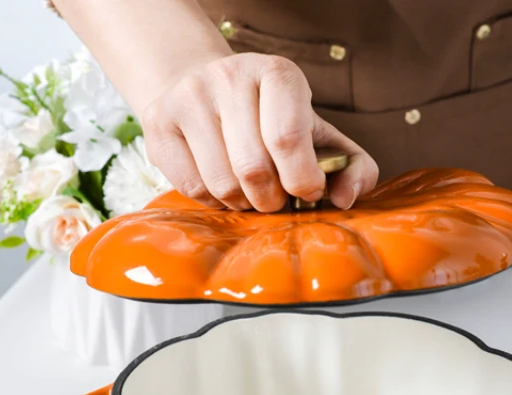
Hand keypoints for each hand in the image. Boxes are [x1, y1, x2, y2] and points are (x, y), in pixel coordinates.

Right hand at [140, 52, 377, 211]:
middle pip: (254, 169)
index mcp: (277, 74)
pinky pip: (193, 188)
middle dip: (271, 199)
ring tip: (249, 192)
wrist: (203, 88)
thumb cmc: (271, 121)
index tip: (306, 192)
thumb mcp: (318, 134)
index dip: (302, 180)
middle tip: (275, 198)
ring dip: (242, 203)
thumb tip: (345, 199)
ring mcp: (189, 98)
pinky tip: (222, 187)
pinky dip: (214, 201)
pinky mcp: (160, 124)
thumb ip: (351, 165)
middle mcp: (230, 77)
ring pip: (223, 183)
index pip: (288, 139)